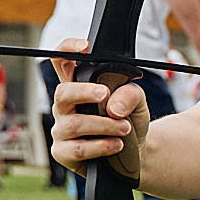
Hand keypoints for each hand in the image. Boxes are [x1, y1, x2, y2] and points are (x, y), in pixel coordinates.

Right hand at [47, 39, 151, 181]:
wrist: (136, 152)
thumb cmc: (129, 121)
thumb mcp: (138, 102)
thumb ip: (129, 94)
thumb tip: (113, 108)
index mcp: (78, 87)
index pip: (62, 61)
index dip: (67, 49)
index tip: (85, 47)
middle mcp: (65, 107)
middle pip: (62, 92)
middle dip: (84, 92)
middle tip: (105, 95)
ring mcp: (61, 130)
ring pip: (74, 124)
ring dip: (104, 125)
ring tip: (125, 129)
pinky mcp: (63, 152)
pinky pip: (77, 149)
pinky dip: (100, 146)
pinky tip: (116, 145)